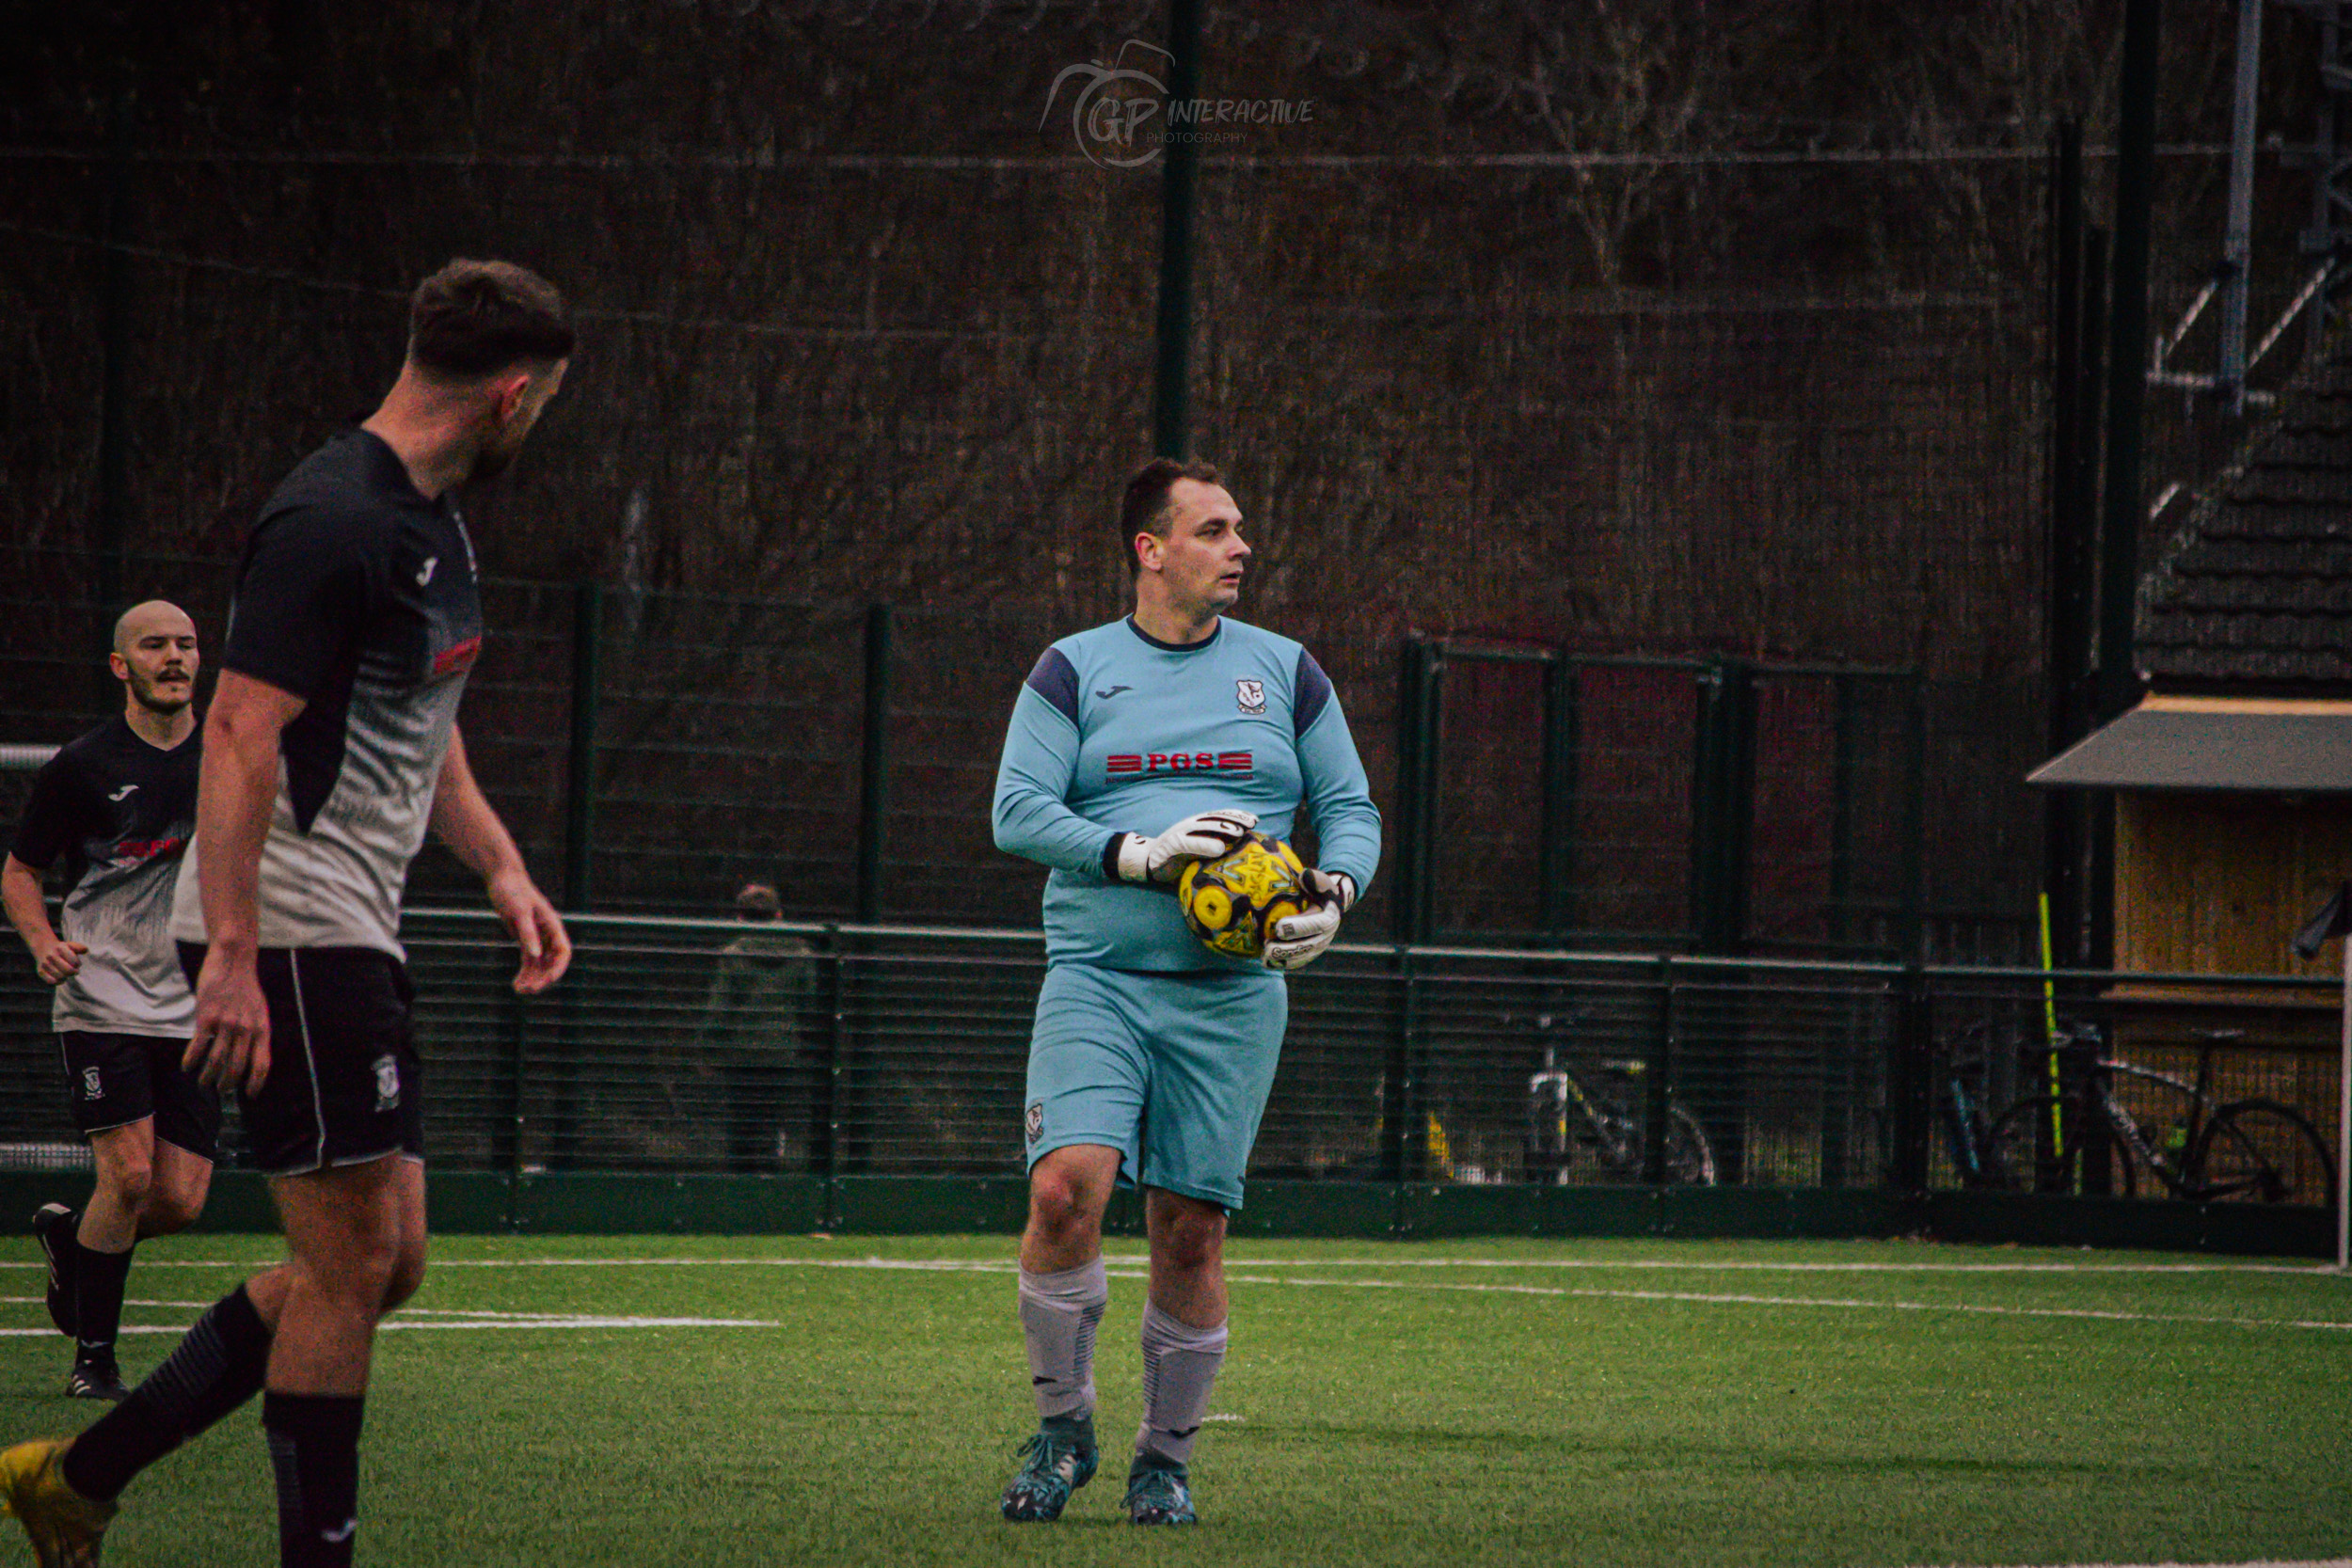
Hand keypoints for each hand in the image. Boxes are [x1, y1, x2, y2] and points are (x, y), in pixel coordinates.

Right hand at [31, 936, 85, 985]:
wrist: (43, 948)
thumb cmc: (61, 949)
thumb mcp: (70, 945)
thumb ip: (79, 947)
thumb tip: (85, 950)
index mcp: (60, 948)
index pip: (74, 962)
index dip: (78, 964)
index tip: (77, 964)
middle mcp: (51, 956)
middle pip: (68, 971)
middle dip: (74, 972)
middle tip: (75, 971)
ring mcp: (45, 964)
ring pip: (61, 977)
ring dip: (67, 976)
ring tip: (67, 973)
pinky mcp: (40, 972)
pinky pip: (51, 981)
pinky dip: (58, 981)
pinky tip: (61, 978)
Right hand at [186, 944, 271, 1094]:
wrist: (233, 962)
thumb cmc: (246, 987)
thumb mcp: (260, 1011)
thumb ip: (256, 1032)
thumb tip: (251, 1055)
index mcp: (262, 1029)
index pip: (262, 1064)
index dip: (256, 1083)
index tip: (250, 1095)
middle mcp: (246, 1029)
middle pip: (237, 1067)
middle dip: (228, 1084)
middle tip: (221, 1090)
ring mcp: (226, 1024)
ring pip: (216, 1060)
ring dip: (208, 1077)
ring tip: (204, 1083)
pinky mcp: (206, 1018)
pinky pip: (198, 1046)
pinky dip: (191, 1060)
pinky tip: (187, 1067)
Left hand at [488, 869, 571, 993]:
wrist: (503, 879)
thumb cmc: (513, 891)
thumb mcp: (520, 912)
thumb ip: (528, 934)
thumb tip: (535, 955)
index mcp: (552, 925)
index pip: (563, 952)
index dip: (558, 968)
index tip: (547, 981)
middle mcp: (548, 933)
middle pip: (552, 962)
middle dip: (542, 978)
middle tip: (528, 991)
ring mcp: (537, 937)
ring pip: (540, 965)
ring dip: (532, 979)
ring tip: (519, 990)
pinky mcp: (525, 939)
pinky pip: (529, 961)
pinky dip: (524, 973)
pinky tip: (516, 984)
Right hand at [1111, 809, 1258, 884]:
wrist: (1149, 861)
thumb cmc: (1178, 859)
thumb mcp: (1199, 853)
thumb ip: (1214, 849)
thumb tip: (1239, 853)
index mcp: (1199, 826)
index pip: (1221, 817)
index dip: (1237, 816)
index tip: (1255, 820)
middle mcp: (1192, 825)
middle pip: (1216, 818)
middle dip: (1234, 819)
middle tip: (1251, 824)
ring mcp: (1181, 833)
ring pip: (1204, 826)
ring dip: (1222, 828)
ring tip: (1238, 832)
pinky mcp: (1172, 844)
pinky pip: (1188, 843)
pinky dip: (1203, 844)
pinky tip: (1217, 848)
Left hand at [1264, 868, 1356, 971]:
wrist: (1328, 905)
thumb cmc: (1319, 890)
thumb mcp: (1319, 881)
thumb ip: (1314, 879)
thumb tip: (1305, 875)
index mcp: (1329, 917)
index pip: (1315, 925)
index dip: (1298, 928)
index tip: (1279, 928)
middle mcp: (1326, 936)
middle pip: (1307, 946)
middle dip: (1286, 949)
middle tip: (1267, 947)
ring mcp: (1319, 947)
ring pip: (1301, 957)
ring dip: (1282, 959)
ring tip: (1264, 956)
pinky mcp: (1311, 953)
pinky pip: (1298, 962)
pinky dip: (1283, 964)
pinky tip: (1267, 962)